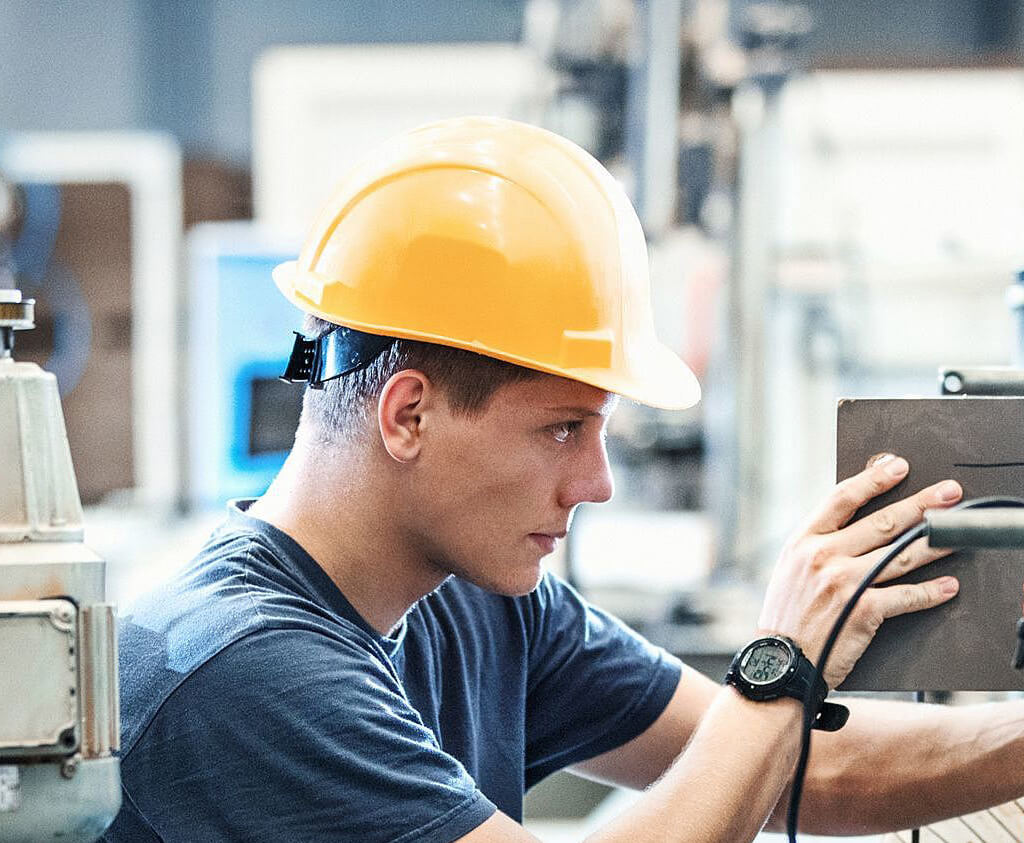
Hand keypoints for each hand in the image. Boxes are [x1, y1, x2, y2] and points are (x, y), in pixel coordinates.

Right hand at [758, 454, 961, 688]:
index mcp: (803, 541)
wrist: (779, 661)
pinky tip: (948, 586)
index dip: (874, 480)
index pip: (842, 498)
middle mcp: (822, 556)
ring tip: (957, 534)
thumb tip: (855, 522)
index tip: (898, 466)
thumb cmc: (787, 617)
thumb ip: (818, 544)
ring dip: (935, 543)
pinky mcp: (862, 610)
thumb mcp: (790, 569)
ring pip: (900, 555)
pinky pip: (906, 596)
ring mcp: (843, 582)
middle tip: (950, 494)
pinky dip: (930, 592)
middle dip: (921, 504)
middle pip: (882, 522)